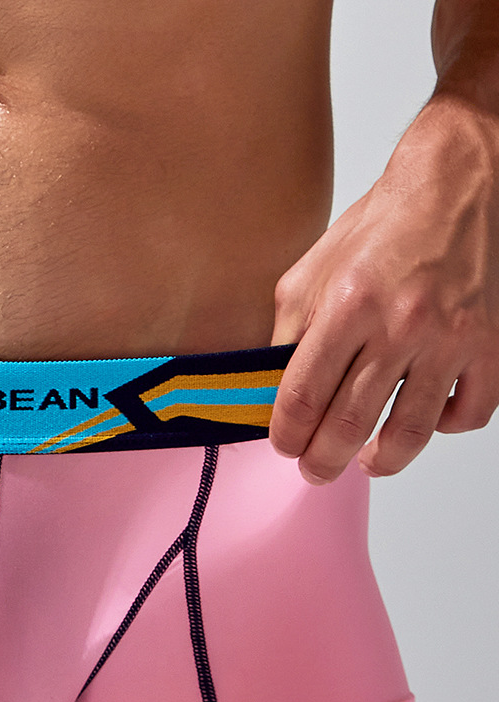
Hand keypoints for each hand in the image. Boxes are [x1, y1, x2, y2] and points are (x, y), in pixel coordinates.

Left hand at [269, 96, 498, 482]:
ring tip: (364, 464)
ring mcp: (450, 338)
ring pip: (409, 431)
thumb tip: (271, 389)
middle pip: (349, 424)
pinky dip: (442, 429)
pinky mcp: (490, 345)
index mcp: (347, 306)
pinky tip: (421, 423)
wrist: (454, 186)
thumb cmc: (379, 229)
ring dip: (380, 461)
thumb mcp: (308, 274)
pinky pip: (468, 413)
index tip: (283, 445)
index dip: (286, 434)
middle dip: (322, 461)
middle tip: (314, 469)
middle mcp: (400, 325)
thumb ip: (287, 334)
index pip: (302, 396)